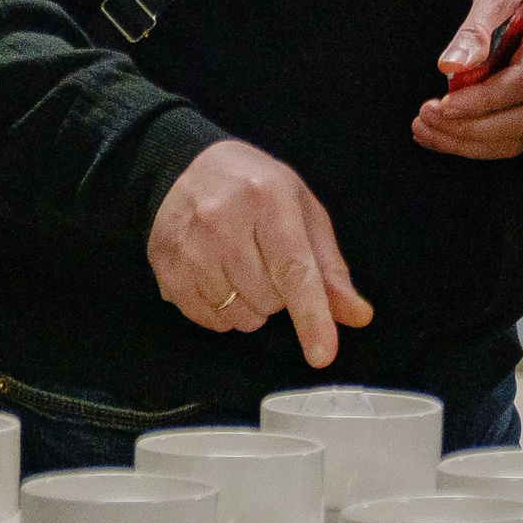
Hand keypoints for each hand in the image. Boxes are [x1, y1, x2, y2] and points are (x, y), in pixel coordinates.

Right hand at [148, 141, 372, 368]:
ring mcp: (189, 247)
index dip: (311, 316)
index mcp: (269, 201)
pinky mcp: (165, 268)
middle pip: (268, 299)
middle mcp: (224, 222)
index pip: (294, 270)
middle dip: (279, 294)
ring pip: (238, 315)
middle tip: (268, 261)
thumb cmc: (258, 190)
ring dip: (252, 306)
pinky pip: (208, 319)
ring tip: (244, 268)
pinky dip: (224, 312)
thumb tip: (357, 315)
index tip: (322, 355)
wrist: (189, 168)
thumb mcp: (304, 213)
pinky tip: (220, 279)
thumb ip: (330, 268)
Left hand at [412, 0, 522, 160]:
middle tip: (424, 118)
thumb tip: (451, 66)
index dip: (482, 99)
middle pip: (521, 119)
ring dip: (467, 142)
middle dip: (467, 127)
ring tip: (426, 130)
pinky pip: (514, 137)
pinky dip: (478, 144)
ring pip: (517, 137)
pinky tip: (445, 135)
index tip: (442, 104)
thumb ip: (477, 27)